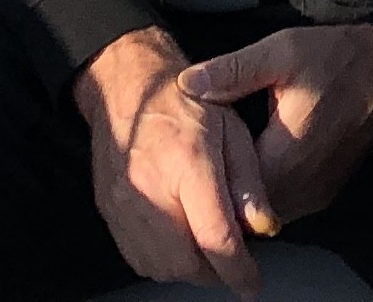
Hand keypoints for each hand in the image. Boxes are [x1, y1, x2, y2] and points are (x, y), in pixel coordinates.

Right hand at [75, 27, 272, 293]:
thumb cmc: (188, 106)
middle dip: (215, 270)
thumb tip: (262, 227)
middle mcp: (151, 188)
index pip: (214, 236)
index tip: (253, 284)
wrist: (129, 90)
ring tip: (206, 245)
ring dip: (190, 267)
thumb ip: (249, 182)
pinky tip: (180, 239)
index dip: (238, 269)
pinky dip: (164, 261)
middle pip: (187, 262)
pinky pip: (140, 258)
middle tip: (232, 256)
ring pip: (162, 267)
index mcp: (189, 162)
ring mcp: (124, 204)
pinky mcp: (110, 213)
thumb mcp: (232, 131)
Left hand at [179, 22, 372, 223]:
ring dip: (243, 195)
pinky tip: (249, 165)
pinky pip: (284, 205)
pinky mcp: (324, 193)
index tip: (185, 161)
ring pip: (265, 213)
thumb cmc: (333, 58)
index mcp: (286, 159)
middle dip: (220, 190)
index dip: (204, 178)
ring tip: (218, 166)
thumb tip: (185, 85)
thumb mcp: (279, 51)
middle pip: (245, 210)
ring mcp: (316, 196)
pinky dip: (264, 193)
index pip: (230, 192)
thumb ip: (232, 71)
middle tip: (194, 167)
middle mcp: (302, 189)